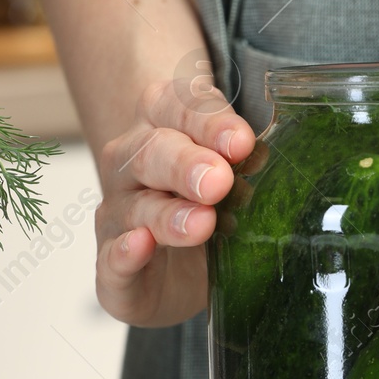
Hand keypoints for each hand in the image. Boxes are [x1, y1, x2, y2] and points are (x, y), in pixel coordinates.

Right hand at [93, 76, 254, 327]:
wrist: (179, 271)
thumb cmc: (210, 208)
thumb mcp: (236, 179)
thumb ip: (246, 165)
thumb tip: (268, 162)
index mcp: (162, 125)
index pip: (179, 106)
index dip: (210, 122)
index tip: (241, 142)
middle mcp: (131, 165)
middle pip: (152, 151)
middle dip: (186, 164)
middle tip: (219, 182)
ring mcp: (117, 215)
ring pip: (134, 206)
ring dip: (167, 214)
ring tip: (201, 224)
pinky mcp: (111, 267)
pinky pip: (109, 258)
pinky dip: (123, 252)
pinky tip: (141, 245)